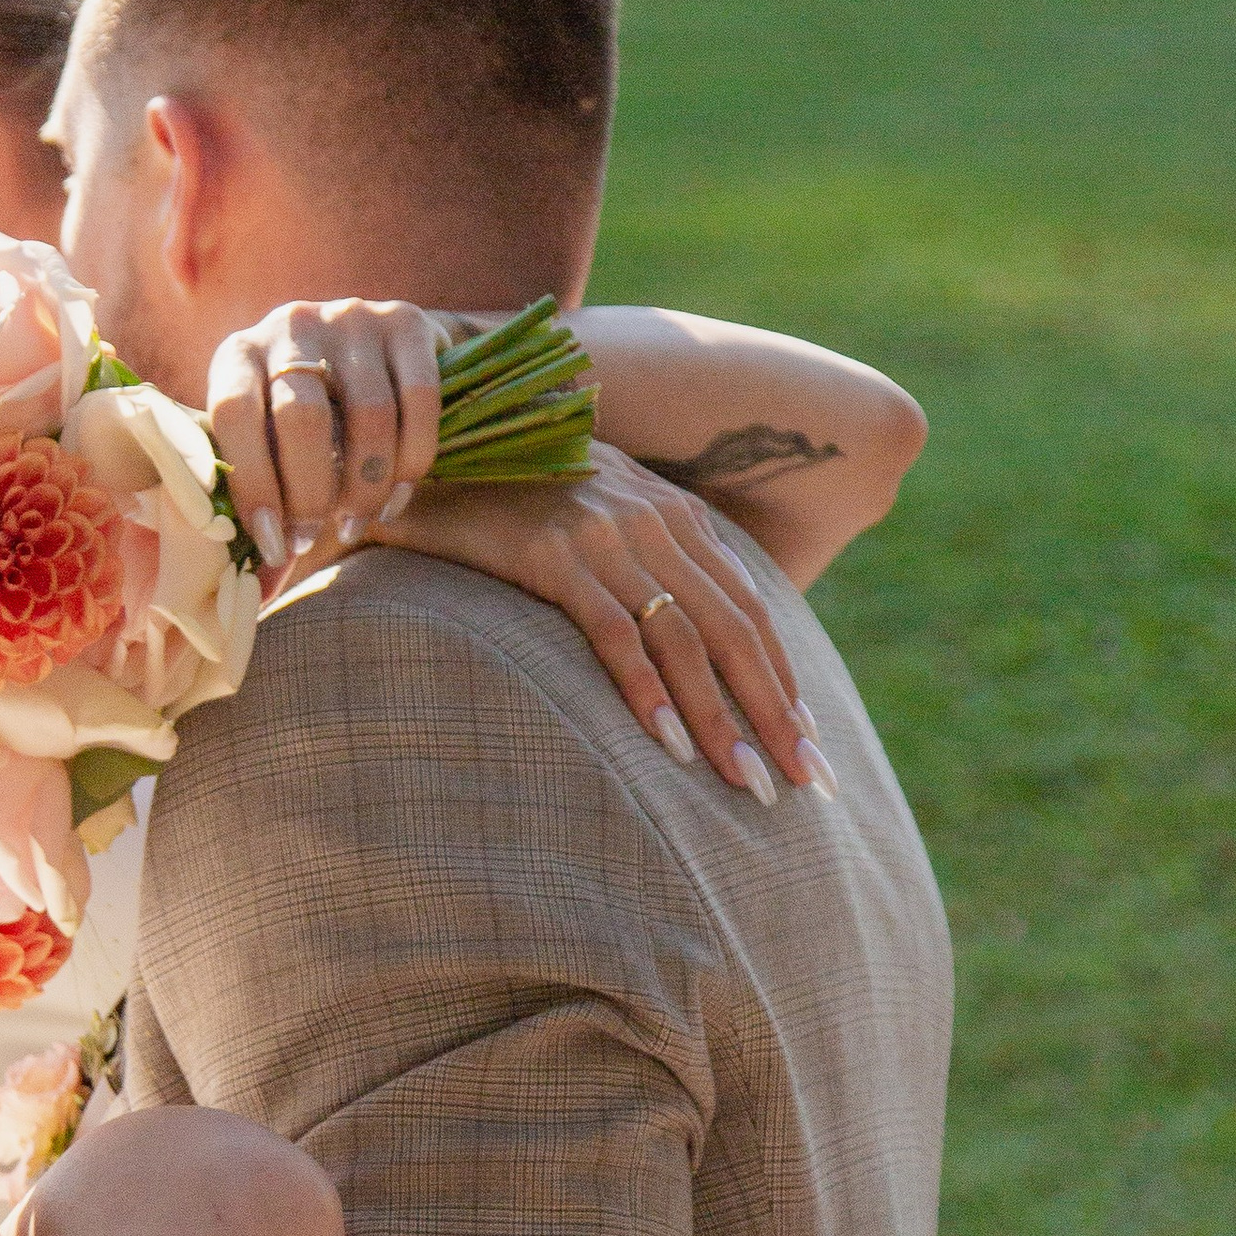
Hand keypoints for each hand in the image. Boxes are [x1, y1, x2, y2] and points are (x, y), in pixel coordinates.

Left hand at [206, 301, 447, 574]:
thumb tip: (258, 595)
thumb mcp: (273, 450)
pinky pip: (418, 401)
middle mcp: (290, 324)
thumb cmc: (309, 419)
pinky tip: (398, 494)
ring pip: (368, 414)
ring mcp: (352, 316)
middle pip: (303, 417)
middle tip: (316, 536)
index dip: (253, 485)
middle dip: (312, 493)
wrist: (375, 351)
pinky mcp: (407, 321)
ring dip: (366, 486)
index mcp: (238, 354)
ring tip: (358, 522)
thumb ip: (264, 508)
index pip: (234, 415)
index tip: (273, 543)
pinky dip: (412, 461)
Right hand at [373, 448, 836, 798]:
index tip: (811, 746)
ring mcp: (602, 533)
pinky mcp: (549, 552)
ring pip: (683, 637)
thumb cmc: (502, 506)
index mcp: (673, 514)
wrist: (423, 454)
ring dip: (720, 716)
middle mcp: (651, 519)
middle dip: (775, 711)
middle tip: (807, 782)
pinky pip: (611, 630)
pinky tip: (667, 742)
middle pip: (733, 629)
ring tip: (747, 780)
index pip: (750, 608)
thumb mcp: (592, 522)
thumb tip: (682, 646)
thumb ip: (643, 563)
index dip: (785, 680)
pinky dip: (644, 687)